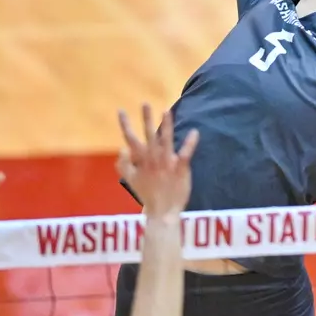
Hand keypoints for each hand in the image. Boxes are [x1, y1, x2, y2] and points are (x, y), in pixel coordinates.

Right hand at [116, 105, 197, 219]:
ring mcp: (166, 163)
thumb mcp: (130, 180)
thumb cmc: (147, 194)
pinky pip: (185, 154)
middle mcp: (153, 159)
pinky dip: (190, 143)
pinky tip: (195, 132)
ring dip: (166, 126)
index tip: (120, 110)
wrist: (162, 211)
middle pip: (148, 135)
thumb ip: (123, 164)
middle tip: (145, 103)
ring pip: (166, 141)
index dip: (125, 124)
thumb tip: (121, 149)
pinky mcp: (180, 169)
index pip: (130, 139)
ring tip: (166, 110)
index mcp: (141, 161)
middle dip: (146, 119)